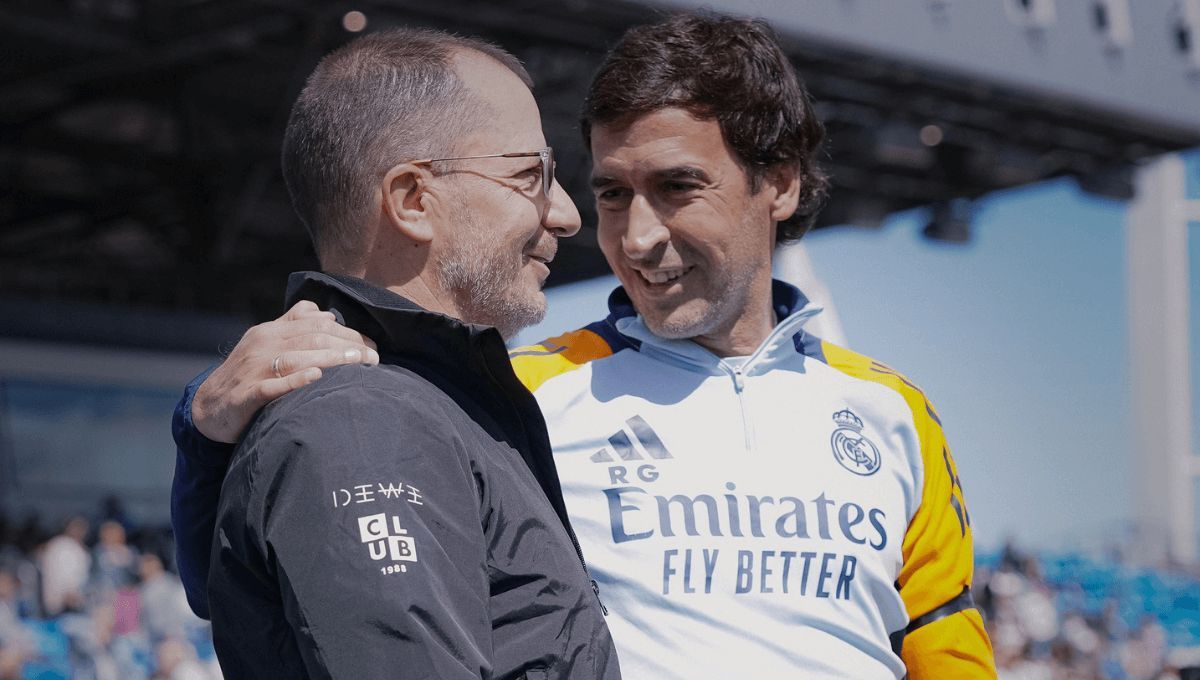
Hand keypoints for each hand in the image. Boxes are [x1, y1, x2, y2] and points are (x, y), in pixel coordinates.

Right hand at [192, 300, 380, 442]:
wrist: (207, 407)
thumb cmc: (246, 374)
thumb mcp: (266, 344)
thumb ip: (293, 326)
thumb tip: (324, 313)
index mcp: (271, 331)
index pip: (315, 324)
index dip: (347, 332)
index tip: (372, 345)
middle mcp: (263, 345)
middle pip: (312, 338)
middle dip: (347, 344)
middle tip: (374, 357)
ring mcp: (253, 369)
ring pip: (296, 358)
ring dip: (331, 358)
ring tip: (358, 362)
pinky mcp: (246, 395)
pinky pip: (273, 385)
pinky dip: (295, 380)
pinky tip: (316, 377)